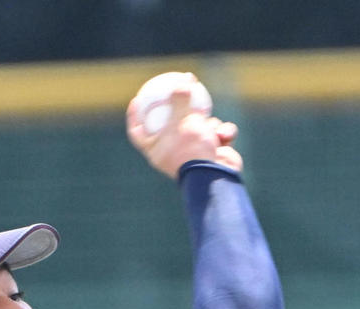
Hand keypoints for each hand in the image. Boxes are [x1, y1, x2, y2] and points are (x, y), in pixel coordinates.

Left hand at [126, 81, 241, 179]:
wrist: (215, 179)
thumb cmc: (193, 151)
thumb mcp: (183, 121)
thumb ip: (180, 99)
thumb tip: (184, 79)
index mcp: (155, 150)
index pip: (138, 132)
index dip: (134, 116)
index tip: (136, 100)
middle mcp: (171, 152)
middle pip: (170, 124)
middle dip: (179, 106)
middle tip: (181, 86)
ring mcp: (192, 153)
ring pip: (198, 125)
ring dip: (208, 123)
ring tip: (210, 125)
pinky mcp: (211, 153)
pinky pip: (216, 135)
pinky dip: (222, 133)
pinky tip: (226, 135)